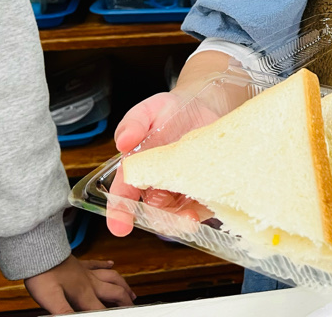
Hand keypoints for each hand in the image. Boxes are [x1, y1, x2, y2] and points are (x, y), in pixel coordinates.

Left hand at [24, 255, 134, 313]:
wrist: (38, 251)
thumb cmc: (43, 275)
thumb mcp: (51, 300)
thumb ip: (65, 312)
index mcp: (84, 293)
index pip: (102, 309)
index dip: (114, 313)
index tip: (125, 314)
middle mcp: (89, 282)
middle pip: (114, 292)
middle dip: (125, 301)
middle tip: (132, 307)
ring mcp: (85, 272)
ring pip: (111, 278)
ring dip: (122, 285)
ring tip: (131, 293)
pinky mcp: (79, 264)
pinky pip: (96, 264)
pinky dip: (105, 265)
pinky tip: (111, 263)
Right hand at [107, 91, 217, 235]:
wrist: (205, 104)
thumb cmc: (172, 110)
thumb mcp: (150, 109)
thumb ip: (133, 123)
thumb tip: (123, 142)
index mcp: (139, 169)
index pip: (123, 194)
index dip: (119, 211)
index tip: (120, 227)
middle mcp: (158, 183)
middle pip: (153, 211)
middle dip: (158, 220)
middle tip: (168, 221)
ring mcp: (182, 188)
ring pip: (178, 214)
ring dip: (182, 220)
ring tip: (190, 217)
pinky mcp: (205, 188)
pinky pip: (204, 206)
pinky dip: (206, 210)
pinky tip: (212, 204)